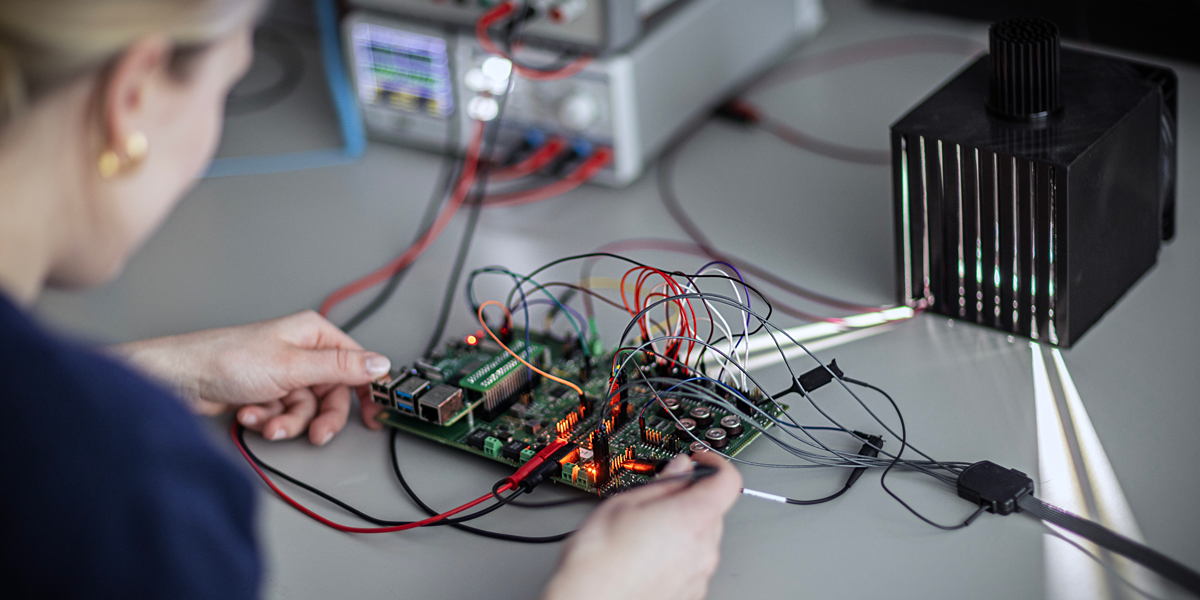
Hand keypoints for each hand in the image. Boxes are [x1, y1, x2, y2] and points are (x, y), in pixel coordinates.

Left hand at [112, 310, 389, 444]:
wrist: (179, 379)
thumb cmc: (227, 358)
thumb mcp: (294, 367)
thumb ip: (341, 367)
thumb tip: (380, 364)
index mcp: (314, 335)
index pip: (356, 363)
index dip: (368, 390)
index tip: (376, 415)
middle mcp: (301, 352)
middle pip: (331, 394)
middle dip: (318, 417)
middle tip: (316, 435)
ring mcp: (283, 374)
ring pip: (306, 409)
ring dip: (286, 421)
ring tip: (266, 421)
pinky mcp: (266, 393)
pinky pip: (283, 414)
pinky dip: (267, 418)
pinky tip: (249, 413)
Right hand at [542, 451, 742, 599]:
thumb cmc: (598, 562)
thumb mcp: (623, 504)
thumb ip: (661, 483)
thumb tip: (678, 468)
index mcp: (693, 517)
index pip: (728, 480)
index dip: (714, 464)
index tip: (696, 461)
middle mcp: (704, 548)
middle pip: (713, 509)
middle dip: (691, 498)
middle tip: (658, 497)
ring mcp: (699, 575)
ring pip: (702, 538)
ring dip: (683, 528)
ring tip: (644, 532)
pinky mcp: (691, 594)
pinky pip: (692, 564)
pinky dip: (678, 555)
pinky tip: (647, 556)